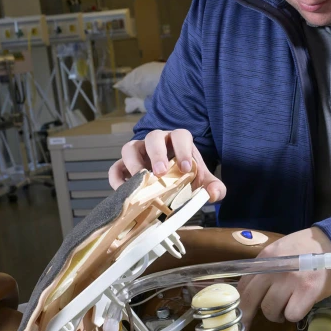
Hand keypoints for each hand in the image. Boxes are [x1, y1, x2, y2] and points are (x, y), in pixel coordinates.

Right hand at [108, 129, 225, 201]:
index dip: (183, 149)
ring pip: (130, 148)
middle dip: (157, 154)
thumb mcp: (204, 182)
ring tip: (141, 181)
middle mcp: (156, 143)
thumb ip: (215, 187)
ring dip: (134, 163)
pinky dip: (117, 179)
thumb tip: (213, 194)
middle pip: (153, 138)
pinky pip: (116, 168)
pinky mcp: (124, 167)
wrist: (172, 184)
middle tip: (161, 173)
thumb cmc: (187, 177)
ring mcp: (138, 153)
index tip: (186, 168)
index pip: (180, 136)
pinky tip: (124, 191)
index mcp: (178, 142)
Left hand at [239, 227, 330, 326]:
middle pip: (251, 299)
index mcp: (266, 257)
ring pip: (270, 310)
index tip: (238, 313)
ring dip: (277, 315)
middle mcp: (275, 268)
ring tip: (286, 308)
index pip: (243, 284)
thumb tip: (248, 291)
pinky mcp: (307, 292)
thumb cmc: (308, 250)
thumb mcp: (281, 251)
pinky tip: (300, 307)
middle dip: (247, 317)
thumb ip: (264, 267)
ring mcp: (291, 281)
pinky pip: (291, 315)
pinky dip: (294, 315)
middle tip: (246, 328)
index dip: (239, 302)